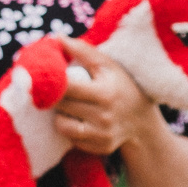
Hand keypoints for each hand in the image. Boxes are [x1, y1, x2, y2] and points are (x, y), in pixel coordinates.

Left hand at [54, 38, 161, 156]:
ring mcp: (102, 135)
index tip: (44, 77)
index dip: (51, 82)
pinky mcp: (100, 147)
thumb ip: (83, 51)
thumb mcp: (109, 66)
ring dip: (60, 115)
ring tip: (70, 107)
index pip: (66, 87)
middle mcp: (103, 117)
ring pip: (61, 125)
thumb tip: (57, 38)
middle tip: (60, 90)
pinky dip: (71, 129)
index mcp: (104, 93)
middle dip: (56, 97)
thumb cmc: (122, 86)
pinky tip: (80, 120)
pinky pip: (71, 139)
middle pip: (61, 106)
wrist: (143, 121)